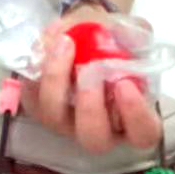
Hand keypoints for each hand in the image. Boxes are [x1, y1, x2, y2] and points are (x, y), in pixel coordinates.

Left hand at [21, 8, 162, 153]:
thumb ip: (136, 37)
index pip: (142, 132)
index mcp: (131, 120)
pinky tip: (46, 47)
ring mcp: (66, 122)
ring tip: (66, 44)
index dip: (135, 114)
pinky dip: (35, 74)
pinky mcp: (39, 107)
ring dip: (57, 81)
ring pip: (55, 119)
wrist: (82, 38)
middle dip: (90, 106)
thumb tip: (129, 36)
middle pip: (93, 137)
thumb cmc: (113, 46)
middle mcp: (99, 129)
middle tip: (91, 69)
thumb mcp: (130, 37)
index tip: (125, 84)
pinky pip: (32, 98)